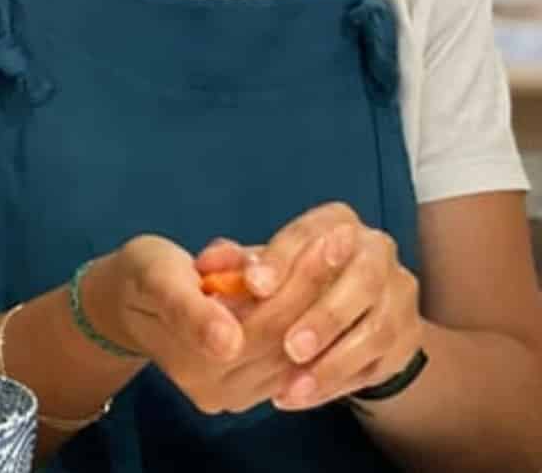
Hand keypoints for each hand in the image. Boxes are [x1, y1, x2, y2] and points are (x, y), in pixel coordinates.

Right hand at [90, 234, 326, 415]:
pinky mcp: (251, 389)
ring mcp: (238, 396)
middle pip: (286, 338)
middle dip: (315, 285)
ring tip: (339, 252)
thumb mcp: (157, 278)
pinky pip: (293, 353)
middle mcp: (221, 393)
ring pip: (298, 346)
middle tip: (344, 238)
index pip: (265, 325)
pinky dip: (309, 314)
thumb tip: (226, 342)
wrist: (127, 301)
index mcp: (196, 368)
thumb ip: (189, 310)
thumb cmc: (141, 276)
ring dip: (320, 298)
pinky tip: (321, 279)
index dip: (299, 281)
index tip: (326, 237)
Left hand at [200, 203, 424, 409]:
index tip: (255, 286)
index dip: (284, 259)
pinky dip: (339, 384)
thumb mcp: (259, 263)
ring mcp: (400, 294)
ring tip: (290, 387)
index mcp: (337, 222)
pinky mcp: (409, 337)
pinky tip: (301, 396)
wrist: (338, 307)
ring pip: (378, 330)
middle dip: (324, 316)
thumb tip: (208, 264)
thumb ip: (233, 261)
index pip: (314, 233)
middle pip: (363, 280)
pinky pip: (380, 365)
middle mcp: (377, 250)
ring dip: (334, 362)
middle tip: (287, 346)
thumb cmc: (287, 276)